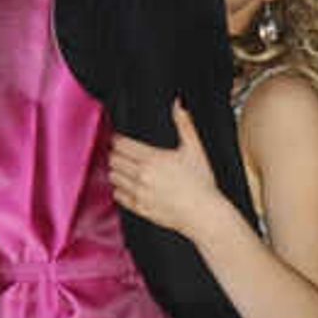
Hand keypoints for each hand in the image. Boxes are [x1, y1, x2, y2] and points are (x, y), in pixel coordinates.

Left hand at [106, 101, 235, 241]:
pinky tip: (127, 186)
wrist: (204, 214)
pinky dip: (119, 190)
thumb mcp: (195, 149)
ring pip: (113, 178)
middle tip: (121, 153)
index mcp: (153, 159)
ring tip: (123, 169)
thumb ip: (184, 124)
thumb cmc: (202, 183)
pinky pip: (118, 197)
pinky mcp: (140, 209)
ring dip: (116, 171)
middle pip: (114, 160)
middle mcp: (142, 176)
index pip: (122, 145)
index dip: (118, 140)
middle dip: (115, 154)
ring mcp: (139, 194)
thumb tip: (178, 103)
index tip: (119, 140)